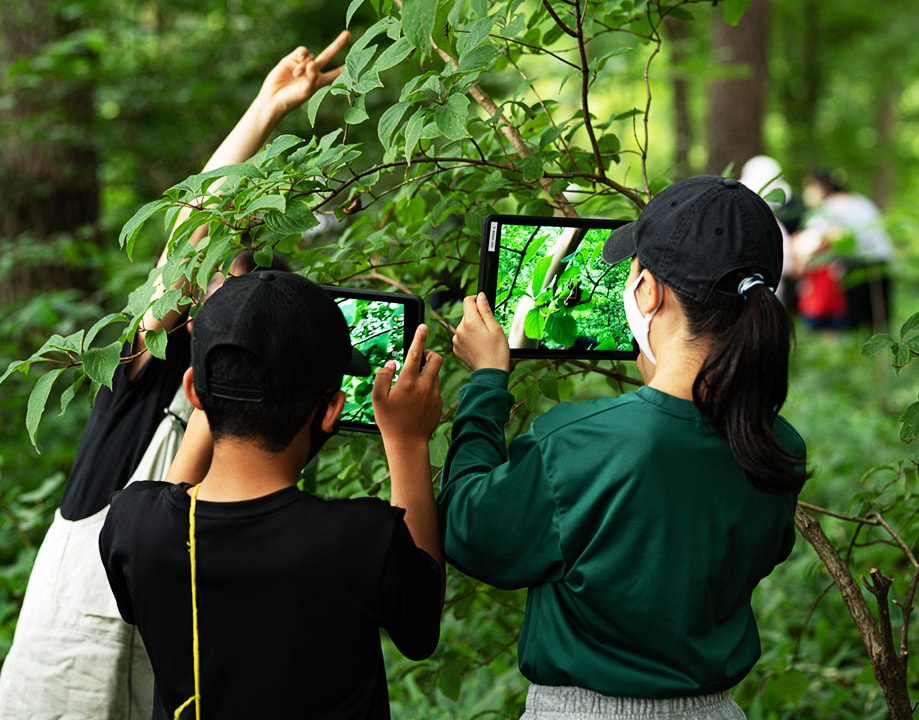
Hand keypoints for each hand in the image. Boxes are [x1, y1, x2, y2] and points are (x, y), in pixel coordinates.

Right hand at [257, 30, 350, 118]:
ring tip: (297, 75)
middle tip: (347, 34)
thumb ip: (312, 77)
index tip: (352, 63)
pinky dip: (302, 54)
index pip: (334, 74)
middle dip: (337, 44)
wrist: (273, 97)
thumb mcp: (305, 91)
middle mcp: (313, 71)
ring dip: (305, 64)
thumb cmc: (291, 99)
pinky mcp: (292, 59)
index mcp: (319, 82)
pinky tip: (298, 60)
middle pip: (328, 55)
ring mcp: (302, 64)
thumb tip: (313, 62)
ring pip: (310, 55)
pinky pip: (302, 51)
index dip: (343, 69)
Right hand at [373, 325, 442, 442]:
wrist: (408, 443)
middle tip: (420, 359)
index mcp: (408, 382)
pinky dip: (428, 386)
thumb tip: (391, 363)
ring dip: (428, 371)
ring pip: (436, 373)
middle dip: (429, 353)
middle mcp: (424, 386)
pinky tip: (417, 399)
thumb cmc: (390, 421)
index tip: (423, 326)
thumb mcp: (378, 399)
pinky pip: (436, 388)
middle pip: (436, 358)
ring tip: (414, 383)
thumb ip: (383, 377)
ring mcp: (434, 394)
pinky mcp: (439, 403)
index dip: (419, 337)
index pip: (416, 353)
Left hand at [453, 293, 509, 371]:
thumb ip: (486, 310)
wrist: (490, 373)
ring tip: (485, 340)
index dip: (477, 300)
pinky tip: (479, 346)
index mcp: (470, 322)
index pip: (468, 301)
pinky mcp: (456, 348)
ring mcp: (456, 340)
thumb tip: (480, 296)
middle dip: (477, 318)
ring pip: (465, 326)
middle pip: (467, 315)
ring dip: (473, 329)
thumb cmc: (497, 352)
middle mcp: (459, 329)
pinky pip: (463, 337)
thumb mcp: (495, 328)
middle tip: (489, 330)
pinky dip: (470, 338)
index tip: (484, 306)